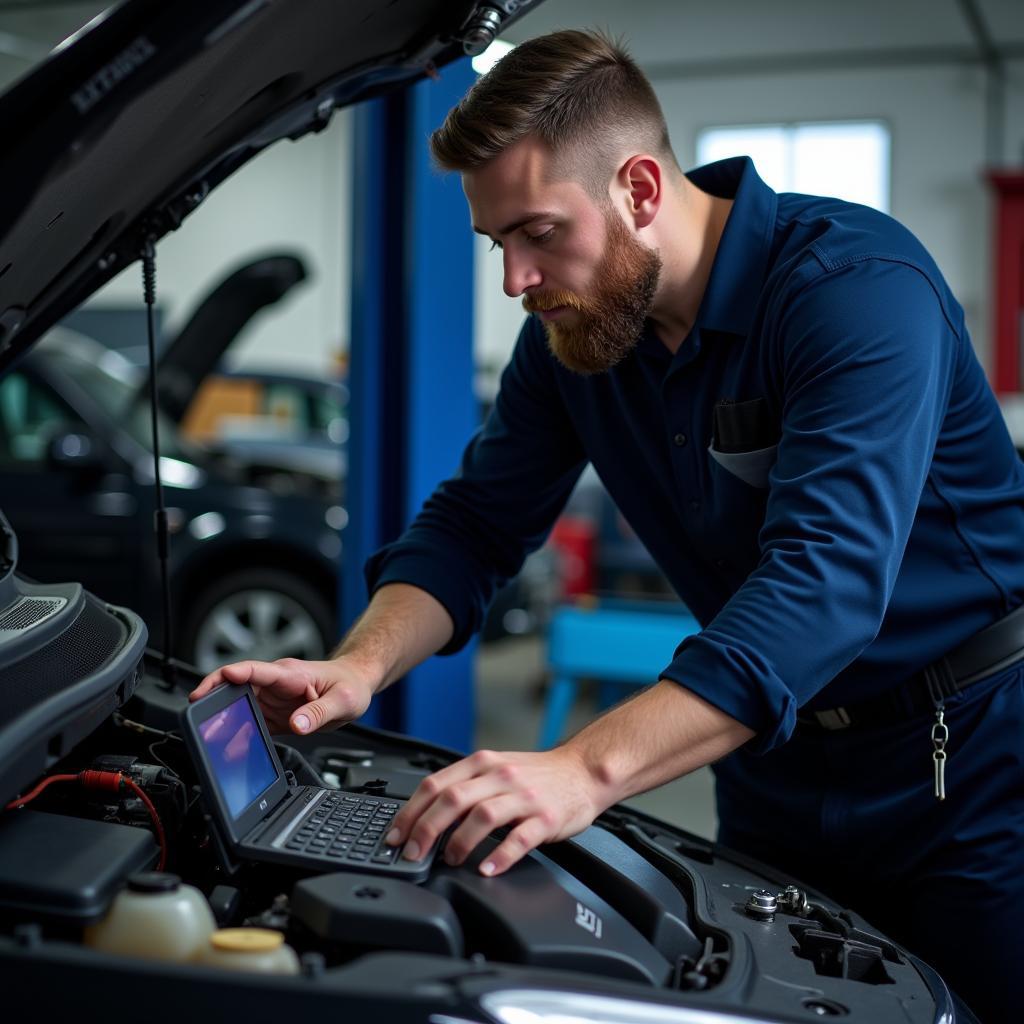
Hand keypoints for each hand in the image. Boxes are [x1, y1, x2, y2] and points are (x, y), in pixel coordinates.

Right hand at [189, 657, 376, 734]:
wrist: (356, 685)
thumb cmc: (350, 685)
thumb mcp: (343, 700)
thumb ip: (319, 712)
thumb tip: (298, 725)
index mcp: (291, 674)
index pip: (255, 670)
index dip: (232, 675)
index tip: (213, 684)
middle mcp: (276, 684)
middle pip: (236, 685)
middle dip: (213, 697)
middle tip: (195, 714)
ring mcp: (272, 699)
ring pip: (238, 705)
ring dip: (223, 719)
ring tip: (207, 738)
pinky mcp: (273, 714)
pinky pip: (250, 722)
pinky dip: (237, 734)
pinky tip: (228, 748)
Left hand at [385, 747, 605, 876]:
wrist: (582, 772)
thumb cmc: (536, 776)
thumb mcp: (496, 769)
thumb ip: (465, 786)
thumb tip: (424, 816)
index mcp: (482, 763)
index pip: (436, 784)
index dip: (410, 812)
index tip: (396, 835)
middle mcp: (500, 776)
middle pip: (453, 799)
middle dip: (426, 829)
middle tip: (413, 853)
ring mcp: (524, 796)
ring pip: (483, 815)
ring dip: (460, 842)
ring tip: (450, 860)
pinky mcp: (546, 817)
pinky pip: (520, 838)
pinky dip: (501, 855)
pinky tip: (488, 868)